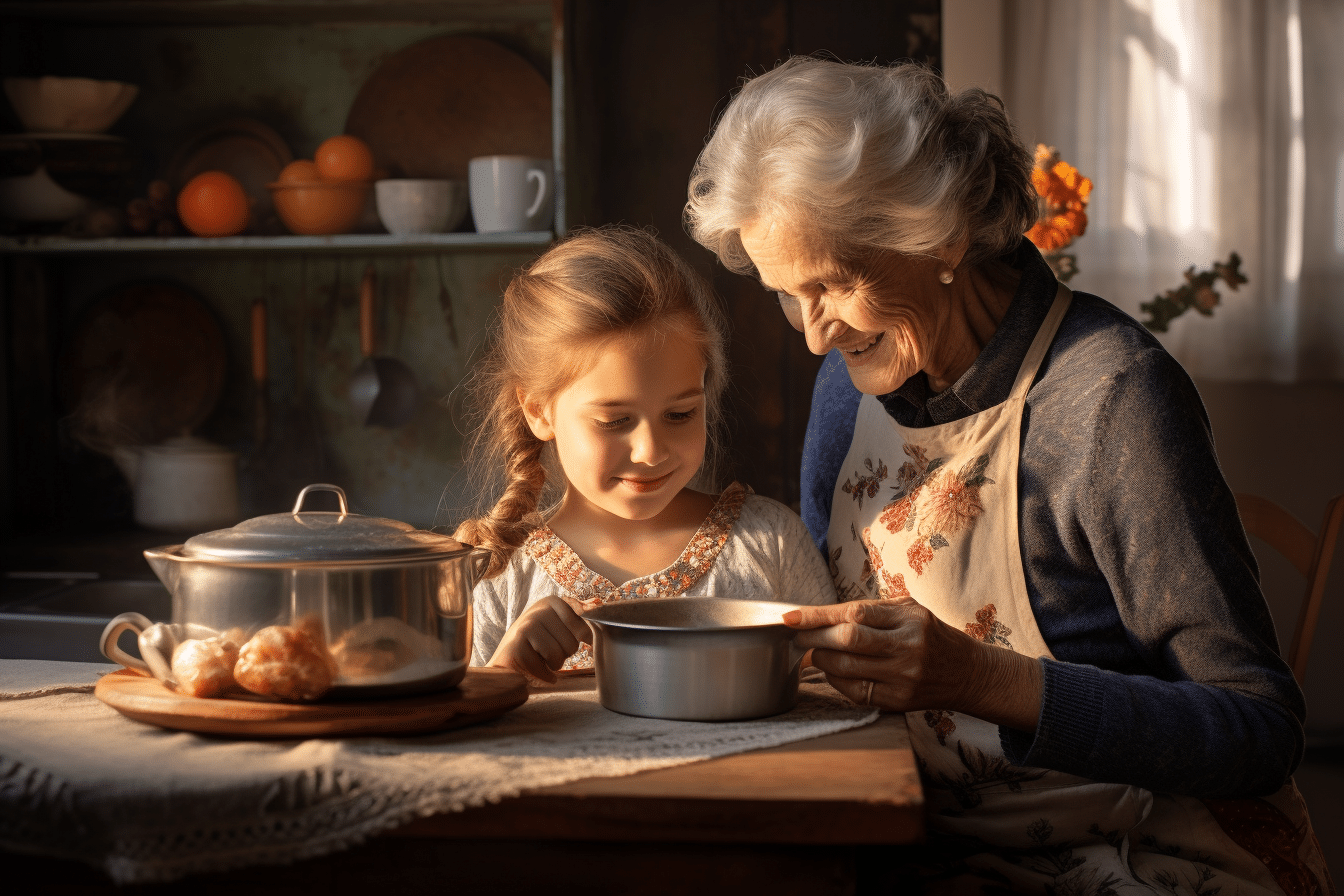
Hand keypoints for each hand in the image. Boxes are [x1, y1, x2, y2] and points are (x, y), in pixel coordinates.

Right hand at [488, 594, 590, 683]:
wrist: (507, 660)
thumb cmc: (539, 642)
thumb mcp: (558, 623)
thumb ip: (578, 614)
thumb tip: (598, 603)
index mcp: (552, 601)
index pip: (583, 625)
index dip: (583, 639)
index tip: (576, 641)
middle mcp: (537, 610)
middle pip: (572, 643)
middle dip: (565, 653)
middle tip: (550, 650)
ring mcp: (525, 627)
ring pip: (558, 656)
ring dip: (553, 665)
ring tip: (542, 658)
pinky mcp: (515, 647)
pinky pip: (544, 669)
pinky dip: (543, 675)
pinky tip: (534, 668)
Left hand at [782, 599, 1043, 731]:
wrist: (967, 672)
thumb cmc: (930, 635)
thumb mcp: (909, 611)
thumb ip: (870, 611)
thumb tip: (819, 616)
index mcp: (909, 618)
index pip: (854, 613)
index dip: (817, 615)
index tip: (789, 617)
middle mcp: (908, 647)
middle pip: (847, 640)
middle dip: (814, 638)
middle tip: (796, 636)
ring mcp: (904, 677)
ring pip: (847, 668)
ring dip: (820, 660)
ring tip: (812, 653)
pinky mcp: (899, 702)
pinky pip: (855, 691)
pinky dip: (836, 680)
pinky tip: (832, 671)